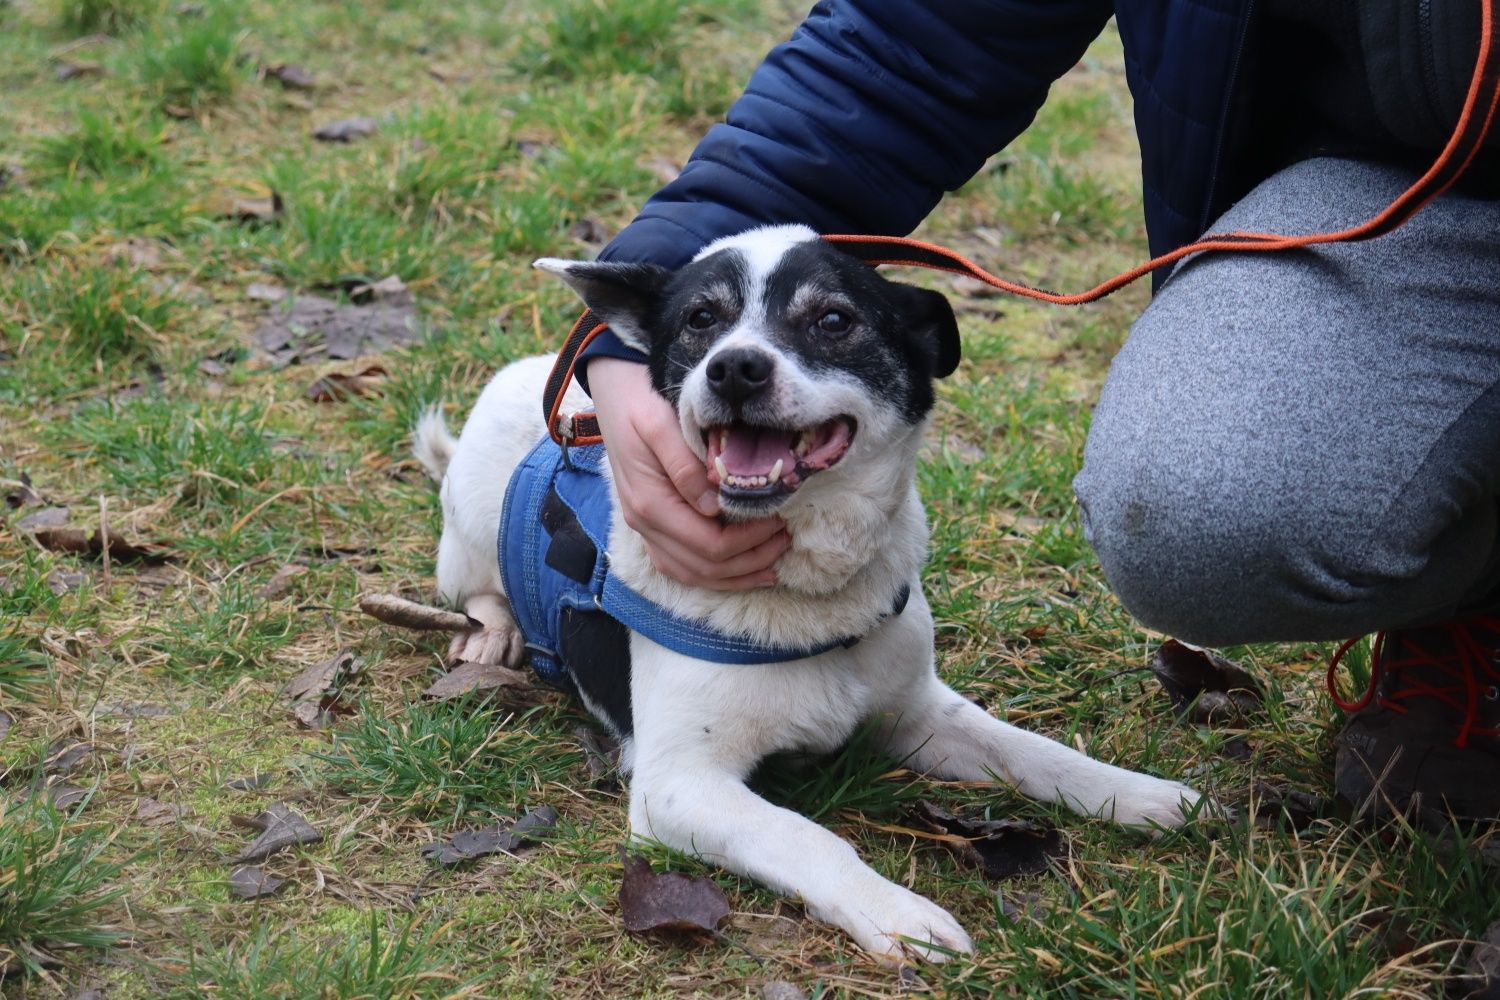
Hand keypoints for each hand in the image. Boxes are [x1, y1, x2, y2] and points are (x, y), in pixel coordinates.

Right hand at [588, 358, 788, 589]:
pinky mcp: (650, 526)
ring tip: (772, 562)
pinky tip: (739, 567)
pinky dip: (713, 573)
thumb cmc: (639, 405)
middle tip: (784, 537)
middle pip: (705, 567)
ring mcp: (645, 530)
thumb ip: (686, 467)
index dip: (749, 542)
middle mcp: (644, 525)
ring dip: (735, 574)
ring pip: (693, 574)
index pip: (709, 544)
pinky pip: (680, 566)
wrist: (614, 395)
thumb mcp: (661, 425)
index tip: (777, 521)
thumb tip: (714, 507)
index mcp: (650, 503)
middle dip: (751, 560)